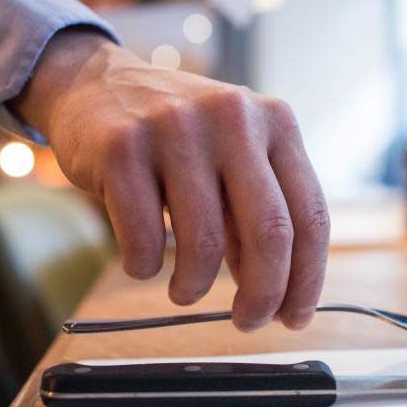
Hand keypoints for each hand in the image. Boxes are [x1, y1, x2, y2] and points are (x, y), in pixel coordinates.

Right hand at [14, 31, 329, 331]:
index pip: (310, 214)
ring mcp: (175, 128)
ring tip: (184, 291)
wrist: (95, 83)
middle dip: (263, 295)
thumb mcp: (232, 154)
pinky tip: (143, 261)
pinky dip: (145, 268)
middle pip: (270, 233)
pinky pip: (144, 240)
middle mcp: (232, 118)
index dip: (306, 279)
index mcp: (274, 121)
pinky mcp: (121, 147)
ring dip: (194, 287)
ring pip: (204, 244)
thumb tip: (280, 292)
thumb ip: (257, 211)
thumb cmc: (175, 135)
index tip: (294, 316)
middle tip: (247, 322)